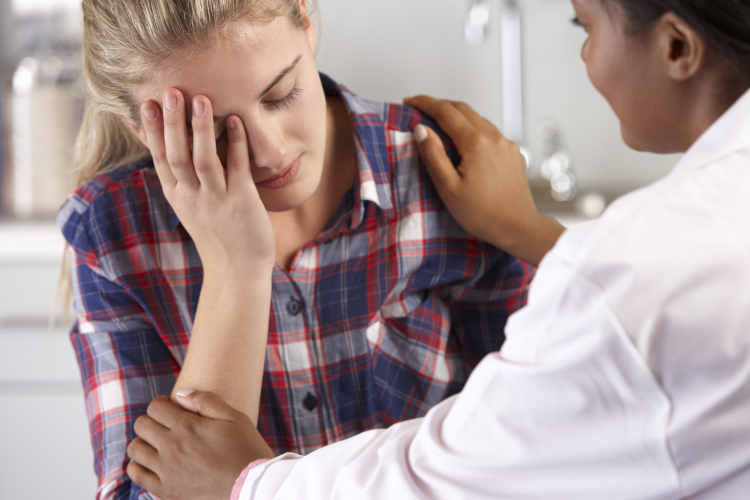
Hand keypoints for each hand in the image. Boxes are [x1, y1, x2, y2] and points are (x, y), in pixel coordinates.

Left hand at [127, 392, 274, 499]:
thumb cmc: (247, 450)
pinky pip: (137, 476)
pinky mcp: (166, 491)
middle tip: (166, 426)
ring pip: (135, 449)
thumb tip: (179, 393)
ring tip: (158, 445)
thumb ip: (206, 401)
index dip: (162, 404)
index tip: (171, 409)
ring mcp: (166, 471)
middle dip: (152, 421)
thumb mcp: (235, 418)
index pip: (155, 407)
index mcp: (187, 426)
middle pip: (141, 425)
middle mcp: (172, 447)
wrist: (253, 488)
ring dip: (144, 443)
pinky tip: (152, 463)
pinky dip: (138, 467)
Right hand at [141, 90, 274, 275]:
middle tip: (169, 91)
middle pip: (176, 155)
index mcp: (177, 195)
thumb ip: (178, 176)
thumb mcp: (188, 204)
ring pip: (203, 160)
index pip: (159, 158)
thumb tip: (166, 148)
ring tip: (200, 99)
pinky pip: (237, 168)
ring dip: (201, 129)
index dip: (151, 131)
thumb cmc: (216, 231)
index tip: (144, 102)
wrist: (238, 269)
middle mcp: (192, 197)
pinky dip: (236, 144)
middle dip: (171, 123)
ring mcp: (216, 200)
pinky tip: (236, 121)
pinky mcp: (242, 202)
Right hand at [404, 96, 563, 266]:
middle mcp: (494, 138)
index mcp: (476, 143)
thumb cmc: (483, 214)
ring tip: (439, 125)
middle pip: (463, 109)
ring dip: (457, 116)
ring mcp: (506, 145)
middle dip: (440, 106)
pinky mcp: (513, 154)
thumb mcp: (448, 187)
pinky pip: (490, 133)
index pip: (445, 111)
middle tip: (421, 110)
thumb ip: (433, 155)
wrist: (518, 228)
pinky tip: (464, 142)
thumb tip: (421, 129)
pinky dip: (473, 129)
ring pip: (478, 119)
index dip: (424, 103)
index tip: (410, 102)